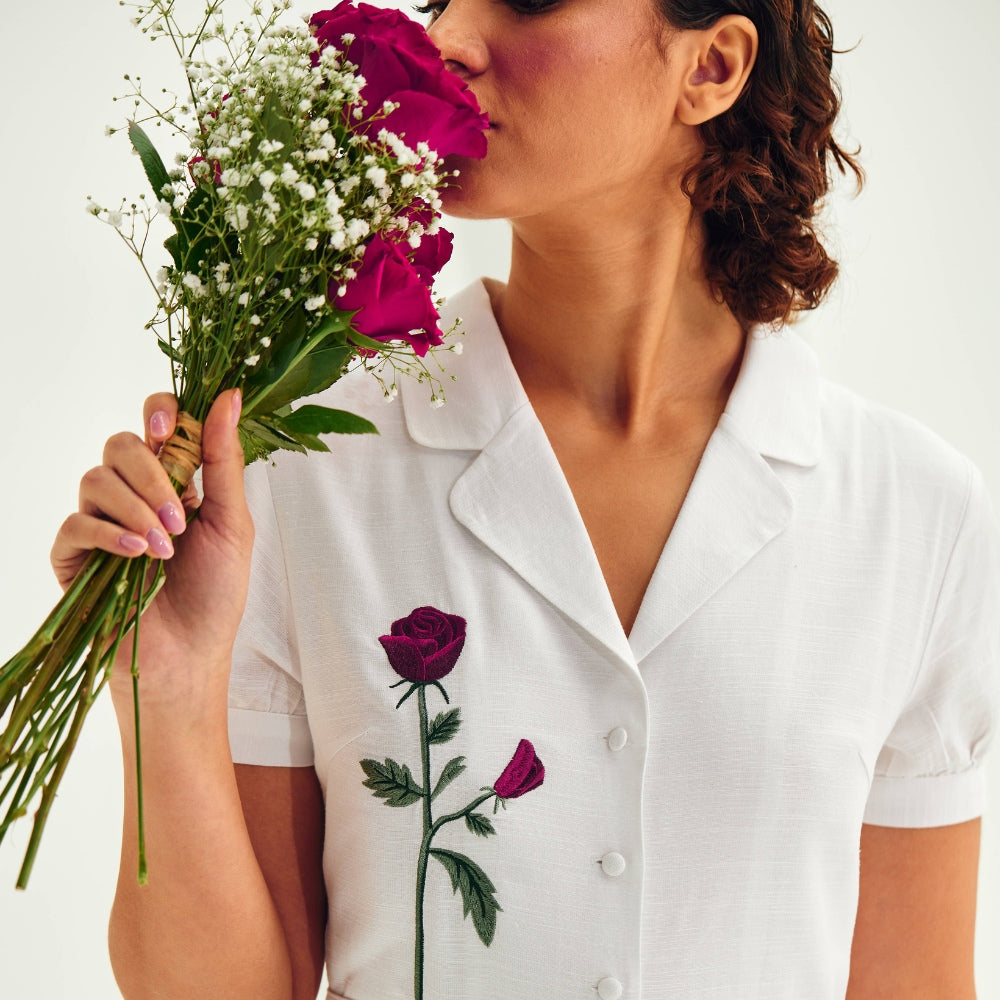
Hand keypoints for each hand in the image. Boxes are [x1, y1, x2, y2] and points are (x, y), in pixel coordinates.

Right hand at [50, 389, 253, 711]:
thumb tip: (230, 395)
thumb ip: (223, 459)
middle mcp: (134, 494)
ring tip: (164, 548)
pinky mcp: (74, 556)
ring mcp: (101, 523)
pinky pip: (75, 523)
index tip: (167, 427)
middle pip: (121, 445)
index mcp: (174, 480)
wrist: (189, 657)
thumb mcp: (232, 521)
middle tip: (179, 515)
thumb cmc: (215, 593)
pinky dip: (108, 533)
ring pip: (96, 479)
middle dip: (150, 473)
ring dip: (135, 508)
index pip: (156, 422)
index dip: (158, 412)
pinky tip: (137, 556)